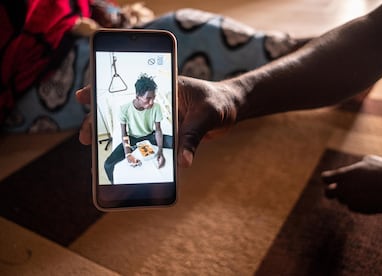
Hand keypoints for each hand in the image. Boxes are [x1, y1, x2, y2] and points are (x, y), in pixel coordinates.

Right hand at [76, 77, 237, 166]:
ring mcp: (161, 119)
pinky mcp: (168, 133)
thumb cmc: (220, 103)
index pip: (129, 88)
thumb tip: (183, 163)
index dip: (104, 91)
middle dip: (102, 123)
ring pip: (133, 130)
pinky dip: (138, 154)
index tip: (84, 96)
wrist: (232, 109)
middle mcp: (158, 103)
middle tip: (85, 138)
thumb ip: (194, 136)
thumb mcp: (208, 116)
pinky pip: (149, 144)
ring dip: (117, 143)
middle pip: (124, 112)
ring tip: (100, 161)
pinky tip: (128, 166)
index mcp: (164, 88)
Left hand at [321, 155, 381, 213]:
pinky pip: (353, 206)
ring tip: (364, 190)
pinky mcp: (359, 209)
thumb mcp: (369, 161)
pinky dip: (358, 203)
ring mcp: (351, 200)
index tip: (331, 178)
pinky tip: (370, 197)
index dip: (328, 178)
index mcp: (344, 175)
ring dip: (349, 196)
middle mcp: (344, 189)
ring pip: (343, 200)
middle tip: (337, 189)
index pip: (325, 178)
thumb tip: (353, 169)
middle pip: (327, 193)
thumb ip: (356, 166)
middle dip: (330, 191)